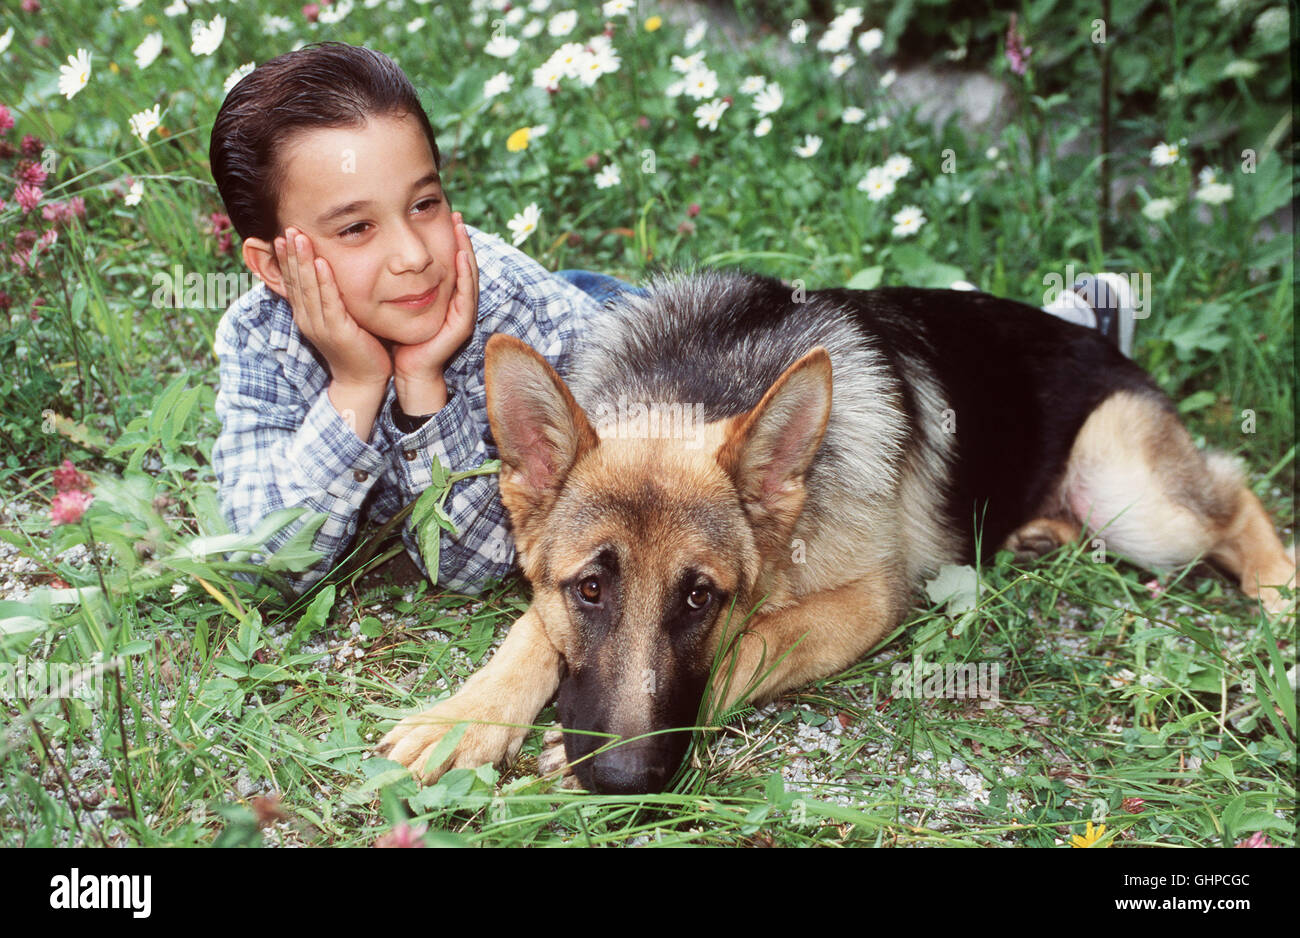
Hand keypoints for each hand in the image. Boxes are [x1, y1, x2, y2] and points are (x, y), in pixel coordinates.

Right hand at [275, 227, 391, 391]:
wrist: (363, 380)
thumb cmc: (356, 347)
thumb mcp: (338, 319)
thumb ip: (331, 299)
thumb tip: (329, 274)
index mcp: (306, 315)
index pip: (292, 282)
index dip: (287, 259)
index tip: (283, 236)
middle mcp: (308, 319)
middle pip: (295, 281)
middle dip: (290, 254)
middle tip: (286, 228)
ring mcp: (320, 326)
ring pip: (308, 288)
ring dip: (302, 261)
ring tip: (298, 237)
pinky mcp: (338, 331)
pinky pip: (329, 301)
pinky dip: (324, 281)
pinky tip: (320, 263)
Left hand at [392, 213, 478, 414]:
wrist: (408, 370)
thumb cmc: (400, 337)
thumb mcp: (397, 301)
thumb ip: (395, 281)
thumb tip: (378, 256)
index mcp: (446, 296)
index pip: (451, 262)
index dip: (450, 239)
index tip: (444, 214)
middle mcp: (458, 302)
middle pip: (464, 264)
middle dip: (462, 238)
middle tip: (457, 214)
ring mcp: (463, 313)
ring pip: (469, 275)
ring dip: (466, 250)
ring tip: (461, 228)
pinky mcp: (462, 324)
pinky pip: (466, 294)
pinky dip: (465, 274)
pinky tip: (460, 256)